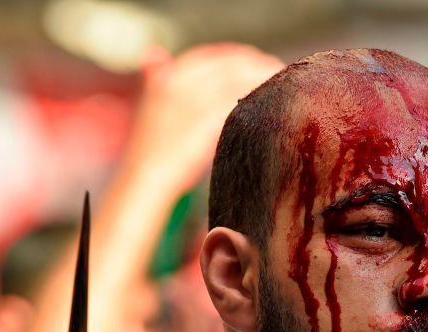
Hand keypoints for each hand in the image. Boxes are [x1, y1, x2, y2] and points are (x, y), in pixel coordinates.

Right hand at [120, 43, 283, 192]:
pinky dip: (257, 97)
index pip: (212, 56)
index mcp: (168, 75)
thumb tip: (156, 55)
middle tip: (279, 71)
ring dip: (264, 77)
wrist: (144, 180)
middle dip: (257, 64)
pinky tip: (271, 105)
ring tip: (283, 86)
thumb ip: (159, 79)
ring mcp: (191, 98)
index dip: (239, 57)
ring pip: (239, 78)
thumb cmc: (149, 151)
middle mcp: (179, 80)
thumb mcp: (149, 106)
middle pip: (230, 63)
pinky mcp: (204, 117)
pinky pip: (238, 100)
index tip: (258, 62)